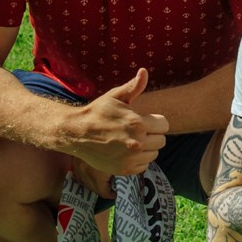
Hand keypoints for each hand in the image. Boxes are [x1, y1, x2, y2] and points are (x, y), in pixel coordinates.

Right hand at [53, 68, 169, 177]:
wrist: (77, 133)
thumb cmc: (98, 112)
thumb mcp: (115, 97)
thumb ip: (133, 87)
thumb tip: (144, 71)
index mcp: (138, 124)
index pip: (164, 125)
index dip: (155, 122)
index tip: (145, 121)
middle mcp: (137, 143)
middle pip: (161, 141)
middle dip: (152, 135)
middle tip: (137, 131)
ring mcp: (131, 159)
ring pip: (153, 154)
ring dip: (146, 148)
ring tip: (131, 141)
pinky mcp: (124, 170)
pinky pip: (143, 166)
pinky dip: (138, 160)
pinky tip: (126, 152)